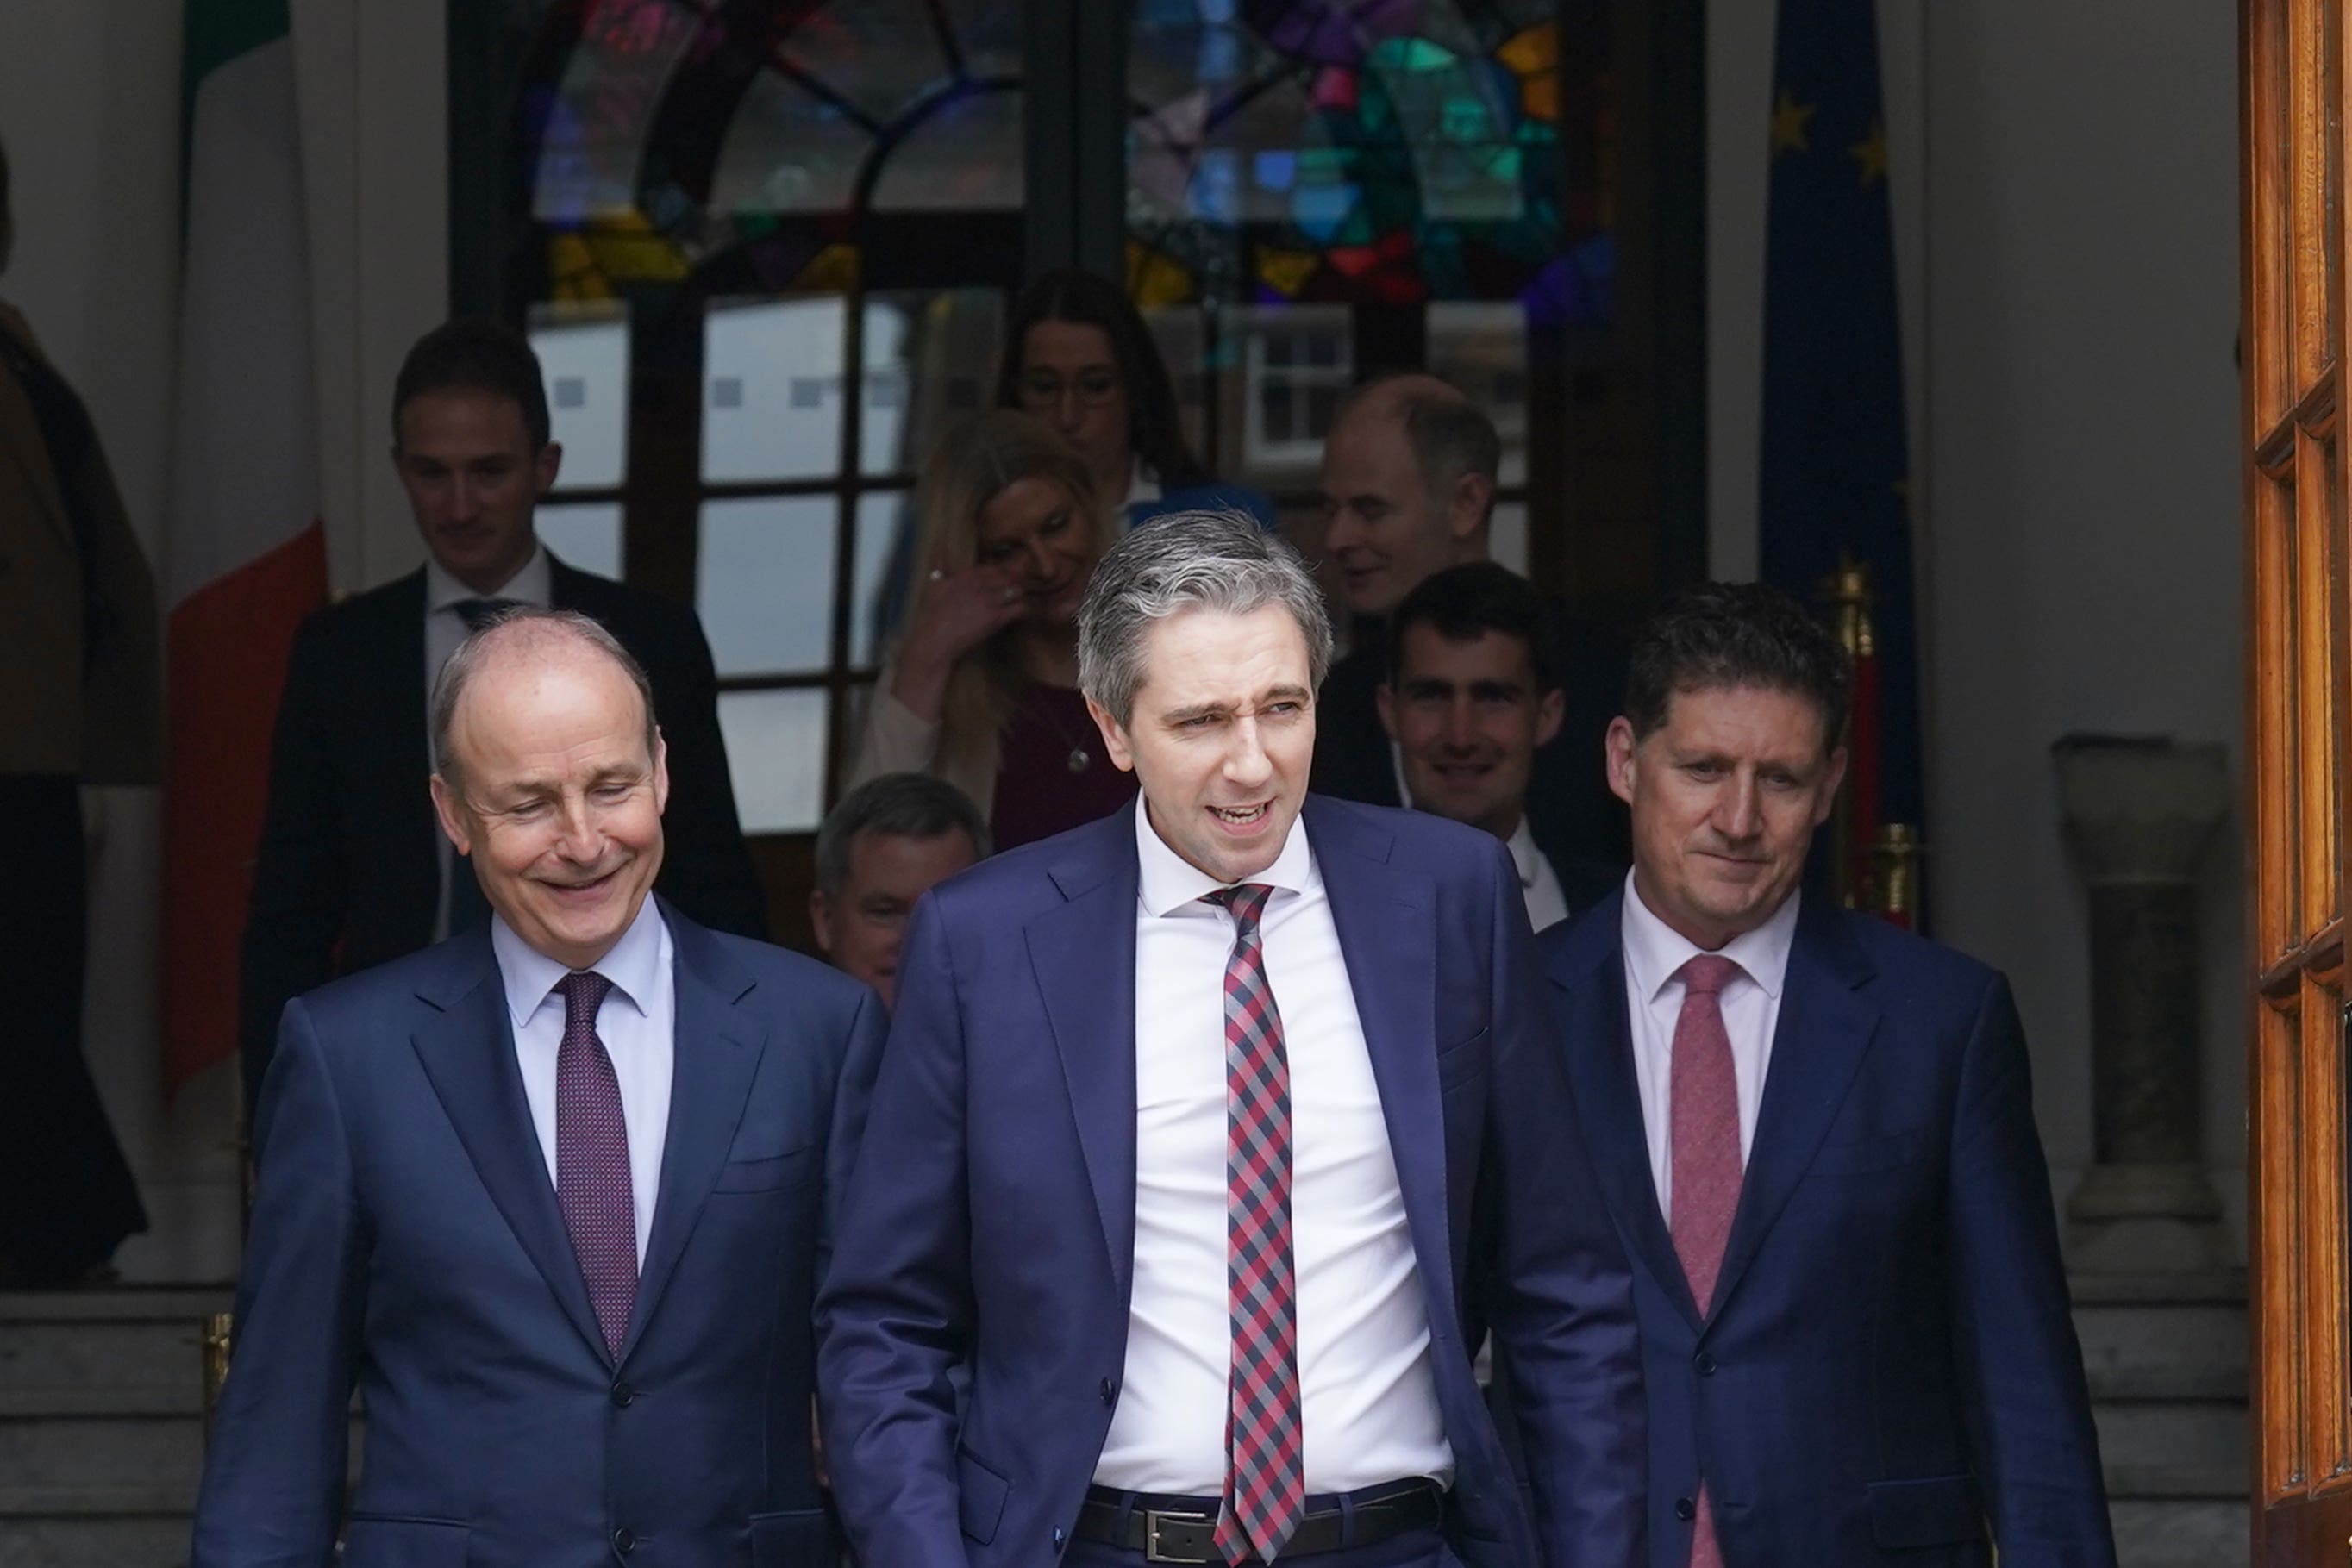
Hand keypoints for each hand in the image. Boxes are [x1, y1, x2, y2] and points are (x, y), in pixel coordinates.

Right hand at [891, 558, 1029, 718]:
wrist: (936, 640)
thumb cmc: (933, 615)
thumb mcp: (934, 586)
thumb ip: (940, 564)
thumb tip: (940, 545)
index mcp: (966, 576)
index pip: (994, 567)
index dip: (1005, 571)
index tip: (1011, 577)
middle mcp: (979, 585)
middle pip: (1009, 576)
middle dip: (1019, 580)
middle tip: (1026, 586)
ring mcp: (988, 601)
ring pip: (1016, 589)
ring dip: (1023, 593)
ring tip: (1025, 598)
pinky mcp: (996, 618)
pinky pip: (1019, 608)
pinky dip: (1026, 608)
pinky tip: (1025, 611)